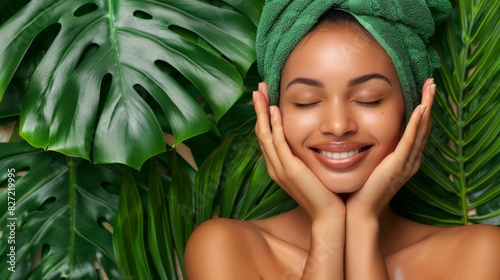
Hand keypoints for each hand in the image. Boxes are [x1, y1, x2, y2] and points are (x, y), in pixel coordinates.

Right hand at [253, 82, 344, 219]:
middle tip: (258, 87)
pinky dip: (274, 125)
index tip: (265, 97)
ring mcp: (279, 168)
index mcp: (278, 166)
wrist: (330, 215)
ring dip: (262, 111)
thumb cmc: (325, 194)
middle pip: (261, 132)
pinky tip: (275, 110)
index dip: (264, 115)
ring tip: (260, 91)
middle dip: (259, 108)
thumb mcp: (312, 170)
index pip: (266, 136)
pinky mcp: (289, 169)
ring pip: (264, 134)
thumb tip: (314, 139)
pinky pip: (278, 143)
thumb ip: (307, 156)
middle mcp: (274, 166)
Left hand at [346, 78, 435, 217]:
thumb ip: (374, 149)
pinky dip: (416, 125)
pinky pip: (410, 141)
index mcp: (404, 159)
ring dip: (426, 108)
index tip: (423, 91)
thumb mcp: (370, 163)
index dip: (421, 110)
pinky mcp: (397, 166)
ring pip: (421, 131)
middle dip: (428, 103)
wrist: (359, 211)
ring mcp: (406, 164)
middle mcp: (409, 160)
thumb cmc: (360, 189)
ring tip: (431, 88)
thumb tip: (365, 133)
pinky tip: (421, 109)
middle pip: (423, 127)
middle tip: (432, 83)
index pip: (416, 130)